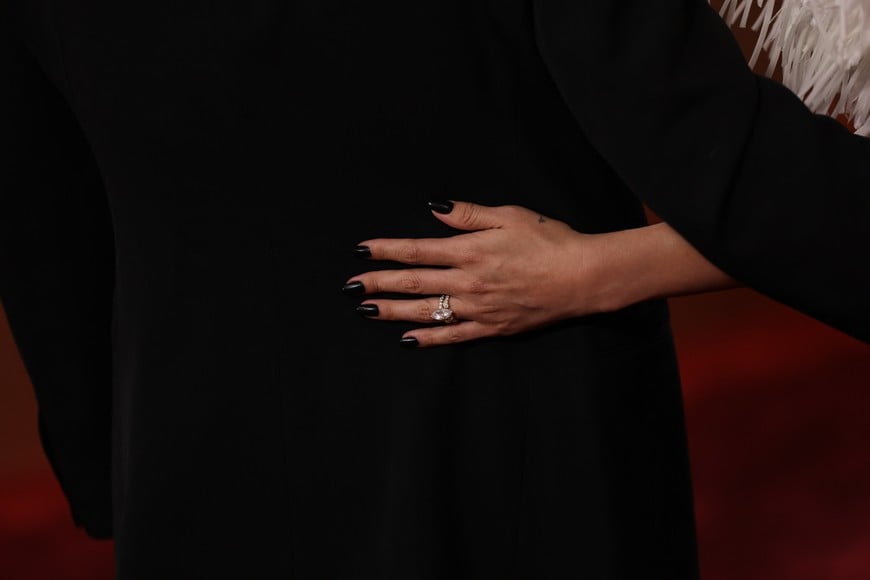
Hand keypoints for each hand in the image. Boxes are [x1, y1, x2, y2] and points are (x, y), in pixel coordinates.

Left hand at [344, 200, 611, 347]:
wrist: (582, 278)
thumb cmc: (551, 241)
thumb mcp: (510, 215)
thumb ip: (468, 214)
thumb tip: (434, 208)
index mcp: (469, 251)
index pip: (417, 251)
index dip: (386, 251)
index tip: (361, 251)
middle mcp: (467, 282)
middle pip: (413, 283)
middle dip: (378, 283)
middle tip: (349, 286)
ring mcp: (477, 308)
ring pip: (425, 311)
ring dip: (392, 311)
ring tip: (366, 310)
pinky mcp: (491, 328)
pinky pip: (452, 336)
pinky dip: (428, 338)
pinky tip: (407, 339)